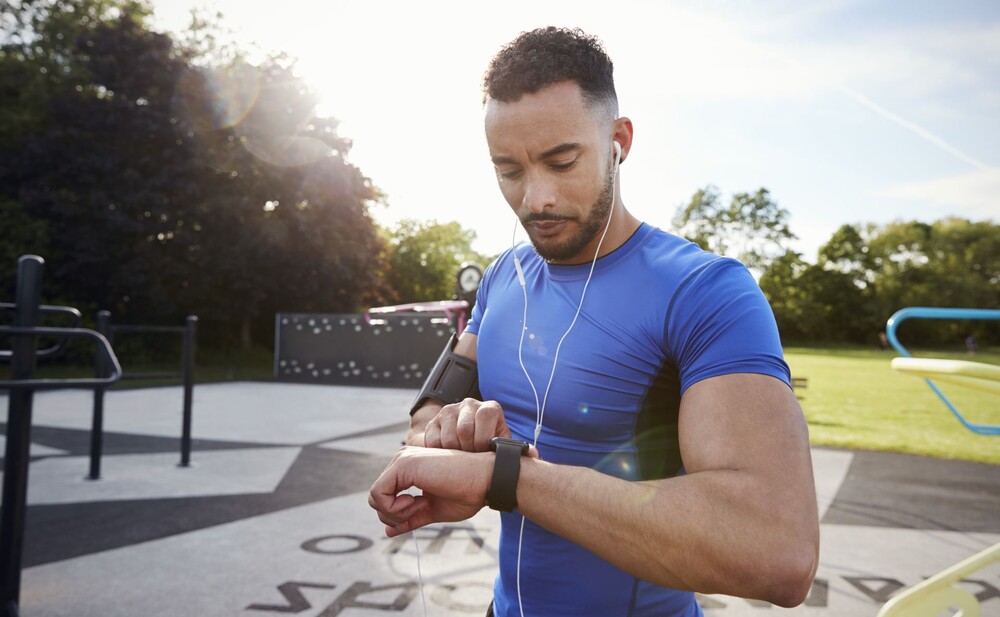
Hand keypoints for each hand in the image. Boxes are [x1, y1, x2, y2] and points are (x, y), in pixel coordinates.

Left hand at [368, 446, 491, 536]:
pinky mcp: (403, 465)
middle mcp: (402, 460)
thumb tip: (387, 532)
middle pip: (376, 498)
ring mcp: (402, 460)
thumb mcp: (432, 510)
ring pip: (375, 498)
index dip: (397, 514)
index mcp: (408, 468)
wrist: (485, 481)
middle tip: (422, 508)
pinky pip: (378, 495)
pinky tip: (419, 502)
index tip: (422, 509)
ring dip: (397, 512)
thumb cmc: (466, 493)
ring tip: (422, 504)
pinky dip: (396, 508)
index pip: (384, 497)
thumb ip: (409, 518)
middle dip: (395, 515)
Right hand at [423, 398, 509, 451]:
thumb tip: (525, 453)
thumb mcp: (502, 443)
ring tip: (462, 457)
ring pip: (448, 438)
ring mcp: (449, 412)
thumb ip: (509, 447)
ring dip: (455, 454)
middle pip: (464, 429)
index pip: (484, 416)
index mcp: (489, 408)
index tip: (483, 452)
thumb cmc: (490, 446)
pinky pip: (433, 442)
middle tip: (472, 457)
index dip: (483, 439)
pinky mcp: (433, 423)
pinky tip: (450, 454)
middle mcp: (468, 405)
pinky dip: (441, 453)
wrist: (472, 443)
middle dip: (469, 450)